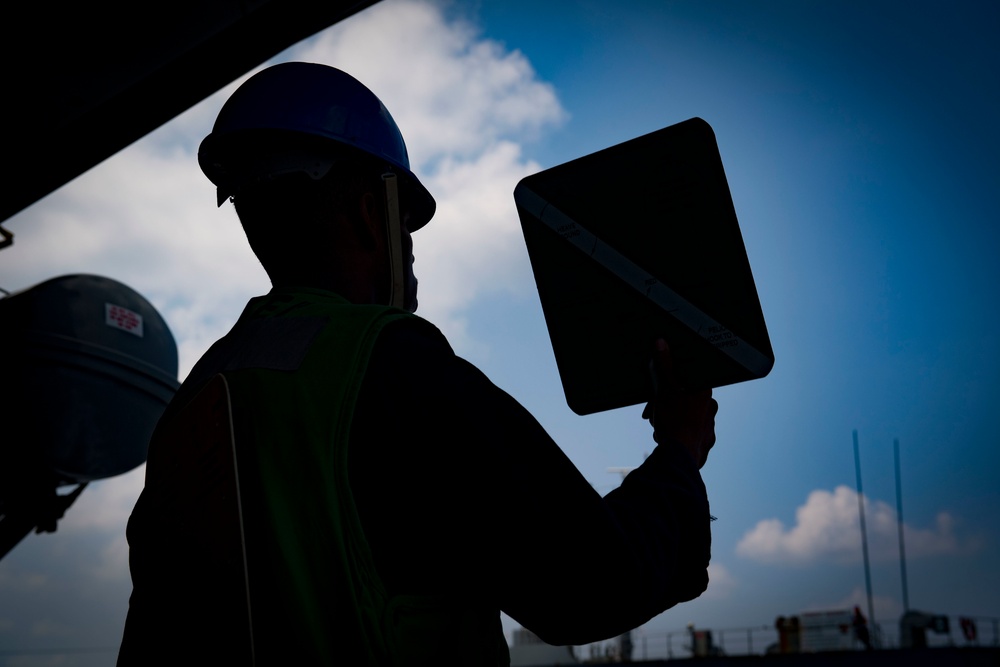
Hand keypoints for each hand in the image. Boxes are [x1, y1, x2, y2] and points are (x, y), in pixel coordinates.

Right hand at [642, 339, 717, 467]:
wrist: (681, 456)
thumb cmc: (674, 420)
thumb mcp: (665, 389)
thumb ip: (664, 365)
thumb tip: (661, 343)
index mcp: (704, 393)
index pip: (686, 381)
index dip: (668, 386)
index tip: (656, 395)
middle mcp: (711, 409)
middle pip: (684, 400)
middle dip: (666, 406)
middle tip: (653, 415)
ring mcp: (710, 427)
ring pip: (686, 418)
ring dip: (670, 421)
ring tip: (659, 429)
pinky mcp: (705, 443)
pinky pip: (690, 435)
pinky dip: (678, 435)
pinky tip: (668, 438)